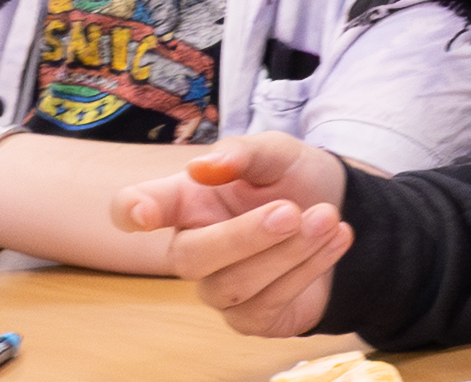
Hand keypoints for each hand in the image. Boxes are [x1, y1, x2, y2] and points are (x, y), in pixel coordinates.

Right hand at [114, 134, 352, 336]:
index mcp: (185, 200)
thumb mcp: (276, 151)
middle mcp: (193, 248)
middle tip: (291, 210)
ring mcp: (218, 289)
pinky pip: (268, 305)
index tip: (143, 213)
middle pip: (190, 258)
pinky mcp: (252, 319)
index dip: (131, 211)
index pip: (134, 208)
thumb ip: (242, 153)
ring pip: (234, 285)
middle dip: (244, 235)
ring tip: (327, 218)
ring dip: (288, 252)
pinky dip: (307, 270)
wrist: (338, 209)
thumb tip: (202, 167)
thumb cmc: (290, 178)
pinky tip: (335, 239)